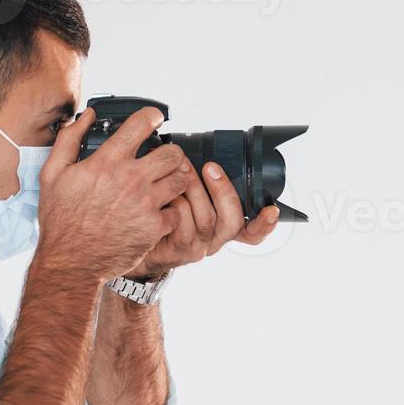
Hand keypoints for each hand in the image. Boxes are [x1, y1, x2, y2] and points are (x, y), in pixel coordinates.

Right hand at [35, 106, 194, 283]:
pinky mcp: (154, 227)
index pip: (141, 125)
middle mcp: (131, 179)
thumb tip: (86, 117)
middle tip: (164, 158)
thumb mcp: (52, 174)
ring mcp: (146, 204)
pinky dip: (172, 211)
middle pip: (172, 152)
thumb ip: (69, 140)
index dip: (152, 116)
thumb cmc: (61, 221)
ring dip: (176, 179)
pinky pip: (178, 211)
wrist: (71, 261)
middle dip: (170, 152)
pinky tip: (160, 211)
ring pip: (181, 179)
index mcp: (107, 162)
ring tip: (166, 183)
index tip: (154, 119)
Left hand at [126, 161, 280, 278]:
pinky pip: (182, 225)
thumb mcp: (187, 195)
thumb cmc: (161, 211)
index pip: (252, 231)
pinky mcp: (177, 250)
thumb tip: (205, 153)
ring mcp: (197, 247)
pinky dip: (175, 204)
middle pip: (233, 221)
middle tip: (211, 167)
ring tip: (182, 168)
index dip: (265, 222)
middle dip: (224, 190)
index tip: (272, 209)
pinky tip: (166, 193)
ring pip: (206, 220)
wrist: (131, 237)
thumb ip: (202, 182)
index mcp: (222, 227)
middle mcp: (214, 239)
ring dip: (195, 189)